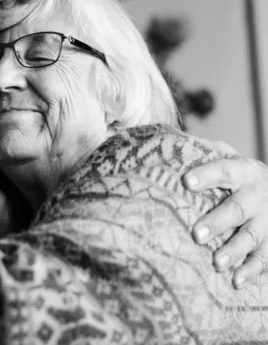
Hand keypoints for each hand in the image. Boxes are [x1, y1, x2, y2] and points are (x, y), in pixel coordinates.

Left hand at [183, 141, 267, 288]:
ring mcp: (267, 219)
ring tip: (216, 262)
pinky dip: (252, 270)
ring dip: (234, 250)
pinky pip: (265, 257)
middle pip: (237, 208)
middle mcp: (257, 194)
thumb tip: (167, 144)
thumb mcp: (225, 155)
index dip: (206, 175)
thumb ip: (203, 151)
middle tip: (197, 234)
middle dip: (218, 222)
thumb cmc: (236, 172)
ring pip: (252, 236)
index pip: (223, 170)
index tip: (186, 181)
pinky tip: (236, 280)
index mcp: (242, 171)